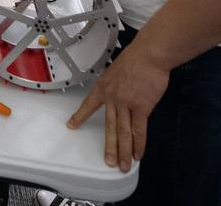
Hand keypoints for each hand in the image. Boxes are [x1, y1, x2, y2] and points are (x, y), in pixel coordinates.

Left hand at [67, 42, 168, 171]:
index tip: (71, 125)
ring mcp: (126, 104)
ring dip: (124, 151)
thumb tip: (121, 98)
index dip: (80, 117)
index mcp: (103, 87)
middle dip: (109, 147)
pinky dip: (139, 144)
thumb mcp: (116, 70)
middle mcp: (112, 98)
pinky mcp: (141, 107)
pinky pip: (139, 130)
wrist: (148, 55)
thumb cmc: (136, 59)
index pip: (88, 105)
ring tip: (124, 165)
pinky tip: (138, 153)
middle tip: (109, 162)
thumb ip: (116, 86)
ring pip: (124, 133)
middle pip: (109, 127)